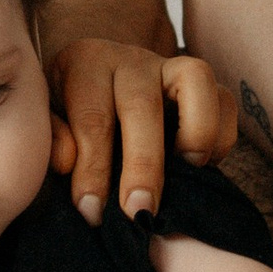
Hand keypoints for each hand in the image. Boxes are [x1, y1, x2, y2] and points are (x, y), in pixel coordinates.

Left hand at [48, 43, 233, 224]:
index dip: (93, 170)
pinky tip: (200, 168)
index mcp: (85, 64)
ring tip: (186, 174)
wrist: (98, 88)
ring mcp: (171, 65)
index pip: (92, 118)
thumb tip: (66, 162)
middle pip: (141, 105)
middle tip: (138, 212)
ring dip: (195, 133)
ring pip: (196, 79)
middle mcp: (131, 59)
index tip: (92, 212)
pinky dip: (220, 136)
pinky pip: (224, 101)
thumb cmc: (71, 114)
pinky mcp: (203, 84)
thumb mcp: (48, 121)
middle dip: (143, 165)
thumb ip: (52, 139)